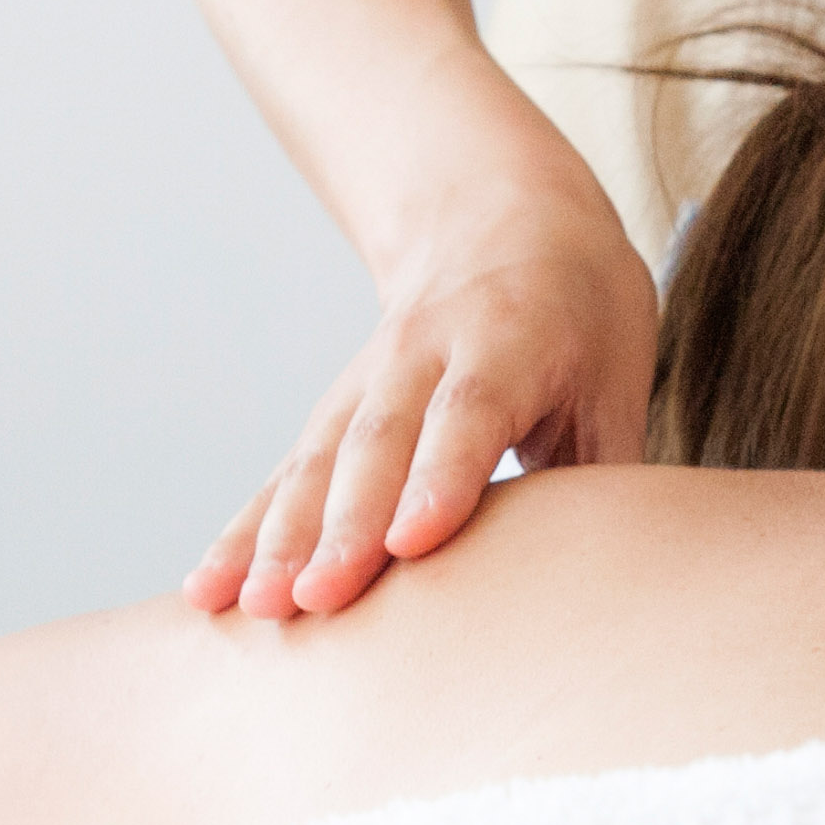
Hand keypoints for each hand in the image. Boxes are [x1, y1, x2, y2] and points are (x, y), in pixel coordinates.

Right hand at [186, 182, 657, 619]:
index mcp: (509, 338)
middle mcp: (423, 354)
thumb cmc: (581, 313)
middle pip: (375, 445)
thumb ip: (604, 470)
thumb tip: (613, 580)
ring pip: (316, 461)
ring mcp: (367, 380)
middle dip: (340, 527)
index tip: (410, 543)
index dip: (439, 478)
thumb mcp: (616, 372)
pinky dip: (244, 533)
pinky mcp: (333, 411)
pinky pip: (284, 475)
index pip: (467, 414)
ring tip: (250, 609)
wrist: (499, 216)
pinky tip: (208, 591)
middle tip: (313, 600)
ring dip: (277, 538)